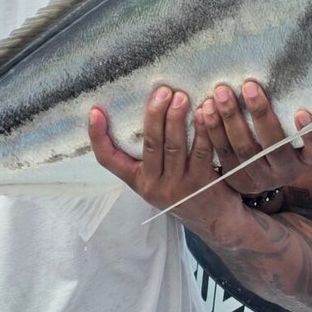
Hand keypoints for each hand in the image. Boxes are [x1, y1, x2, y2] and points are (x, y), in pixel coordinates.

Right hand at [89, 85, 230, 221]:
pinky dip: (203, 130)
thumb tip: (144, 110)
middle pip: (150, 144)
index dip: (98, 136)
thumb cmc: (184, 189)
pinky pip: (202, 152)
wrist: (216, 221)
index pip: (108, 159)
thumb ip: (151, 153)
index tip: (95, 111)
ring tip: (181, 97)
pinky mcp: (202, 183)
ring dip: (177, 119)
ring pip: (174, 147)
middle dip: (154, 115)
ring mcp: (178, 185)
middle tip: (162, 91)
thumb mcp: (159, 177)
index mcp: (137, 179)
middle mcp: (154, 185)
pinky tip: (204, 113)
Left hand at [194, 82, 311, 196]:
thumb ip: (297, 115)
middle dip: (260, 114)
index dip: (311, 133)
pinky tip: (205, 110)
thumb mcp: (300, 133)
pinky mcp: (237, 180)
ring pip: (243, 150)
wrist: (270, 172)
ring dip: (229, 120)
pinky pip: (222, 155)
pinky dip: (212, 131)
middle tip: (249, 86)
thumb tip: (290, 75)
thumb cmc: (288, 139)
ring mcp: (260, 179)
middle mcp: (286, 172)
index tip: (301, 112)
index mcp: (308, 160)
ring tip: (220, 94)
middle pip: (273, 145)